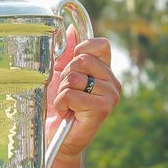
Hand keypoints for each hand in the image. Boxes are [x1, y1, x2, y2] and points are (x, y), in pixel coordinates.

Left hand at [46, 26, 120, 167]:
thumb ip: (67, 53)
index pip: (101, 44)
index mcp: (106, 71)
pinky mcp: (103, 108)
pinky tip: (67, 113)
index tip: (70, 68)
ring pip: (75, 77)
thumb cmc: (58, 106)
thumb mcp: (60, 74)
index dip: (81, 50)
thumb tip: (72, 30)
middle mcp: (113, 82)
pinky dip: (61, 103)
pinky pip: (71, 94)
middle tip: (67, 93)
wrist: (55, 137)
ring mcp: (111, 95)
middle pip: (82, 60)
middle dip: (65, 76)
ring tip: (67, 104)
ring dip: (62, 91)